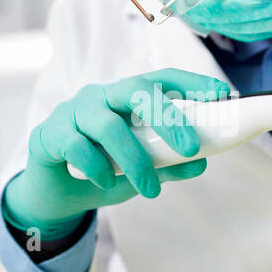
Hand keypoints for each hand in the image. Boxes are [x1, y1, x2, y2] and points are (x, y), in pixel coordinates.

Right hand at [4, 69, 231, 236]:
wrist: (53, 191)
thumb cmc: (101, 169)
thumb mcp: (139, 169)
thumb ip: (167, 164)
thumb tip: (202, 162)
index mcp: (125, 97)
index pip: (160, 79)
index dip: (191, 83)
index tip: (221, 95)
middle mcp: (100, 96)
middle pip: (136, 90)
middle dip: (167, 117)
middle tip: (190, 149)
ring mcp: (73, 112)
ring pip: (108, 124)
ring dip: (134, 158)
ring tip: (150, 189)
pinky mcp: (50, 135)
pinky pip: (76, 146)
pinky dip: (96, 167)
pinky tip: (106, 183)